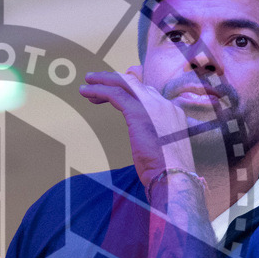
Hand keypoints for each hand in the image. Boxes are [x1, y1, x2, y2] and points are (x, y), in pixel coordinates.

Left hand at [80, 66, 194, 188]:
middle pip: (134, 83)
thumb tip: (145, 140)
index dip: (128, 90)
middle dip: (112, 80)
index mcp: (172, 112)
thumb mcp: (163, 148)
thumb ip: (155, 137)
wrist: (173, 177)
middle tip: (94, 81)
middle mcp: (164, 104)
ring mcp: (153, 106)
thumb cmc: (167, 171)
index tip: (112, 94)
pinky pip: (115, 94)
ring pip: (123, 83)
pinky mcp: (139, 112)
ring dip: (102, 82)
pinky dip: (98, 90)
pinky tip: (86, 92)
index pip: (147, 92)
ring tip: (85, 86)